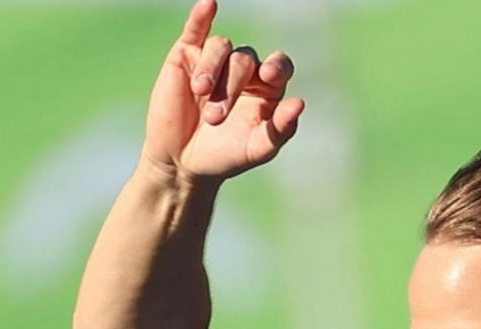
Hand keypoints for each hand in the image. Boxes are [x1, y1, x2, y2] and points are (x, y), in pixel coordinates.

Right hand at [144, 0, 302, 181]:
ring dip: (212, 70)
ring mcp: (215, 60)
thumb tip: (300, 104)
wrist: (181, 162)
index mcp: (266, 89)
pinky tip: (209, 4)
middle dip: (231, 88)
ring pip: (221, 46)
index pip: (280, 66)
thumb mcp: (255, 150)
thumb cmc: (224, 157)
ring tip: (200, 95)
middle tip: (214, 119)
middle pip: (245, 60)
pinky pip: (197, 29)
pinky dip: (202, 16)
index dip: (277, 66)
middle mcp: (244, 70)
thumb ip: (280, 130)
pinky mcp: (186, 55)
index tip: (269, 76)